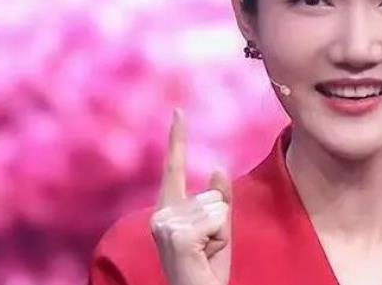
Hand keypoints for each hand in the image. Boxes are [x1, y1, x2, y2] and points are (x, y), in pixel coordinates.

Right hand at [149, 109, 232, 284]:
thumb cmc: (206, 269)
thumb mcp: (219, 230)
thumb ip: (219, 200)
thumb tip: (218, 167)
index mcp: (168, 211)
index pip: (175, 169)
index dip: (177, 139)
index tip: (179, 111)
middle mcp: (160, 215)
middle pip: (213, 196)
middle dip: (222, 222)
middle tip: (207, 250)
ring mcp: (165, 225)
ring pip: (218, 207)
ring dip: (221, 232)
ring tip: (204, 254)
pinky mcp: (176, 235)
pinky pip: (218, 219)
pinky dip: (220, 237)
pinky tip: (203, 254)